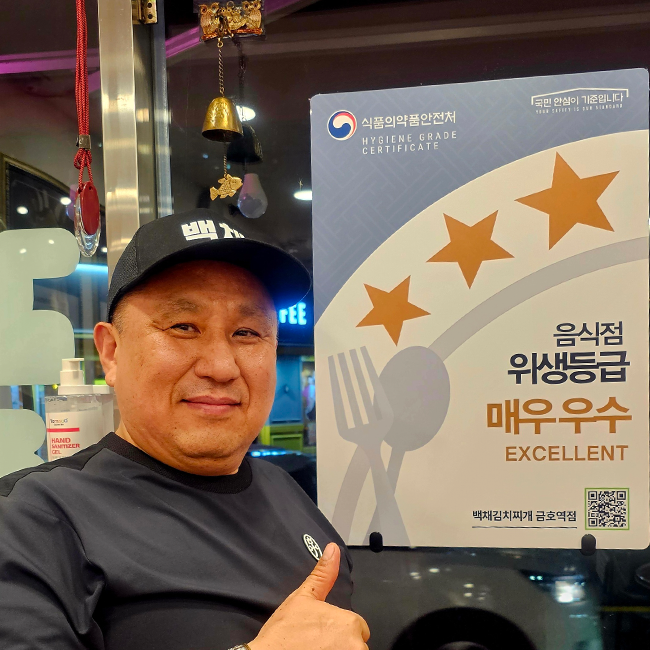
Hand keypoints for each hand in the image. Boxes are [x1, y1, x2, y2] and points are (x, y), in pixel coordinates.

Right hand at [248, 543, 369, 649]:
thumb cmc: (284, 634)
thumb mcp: (303, 598)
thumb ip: (323, 575)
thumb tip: (333, 549)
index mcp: (350, 623)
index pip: (356, 627)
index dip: (337, 629)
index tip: (320, 633)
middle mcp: (355, 646)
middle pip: (356, 644)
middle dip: (339, 644)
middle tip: (315, 644)